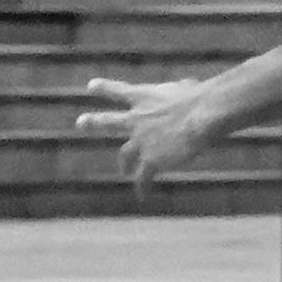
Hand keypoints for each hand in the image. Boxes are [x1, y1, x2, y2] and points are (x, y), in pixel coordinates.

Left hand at [76, 76, 220, 184]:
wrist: (201, 115)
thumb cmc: (201, 97)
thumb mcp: (187, 87)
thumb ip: (181, 90)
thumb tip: (189, 88)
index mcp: (145, 97)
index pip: (120, 90)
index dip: (105, 88)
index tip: (90, 85)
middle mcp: (137, 119)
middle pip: (110, 121)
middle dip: (94, 122)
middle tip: (80, 122)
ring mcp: (141, 141)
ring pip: (125, 154)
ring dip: (123, 163)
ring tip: (122, 170)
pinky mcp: (150, 160)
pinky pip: (143, 178)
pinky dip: (143, 187)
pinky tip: (143, 195)